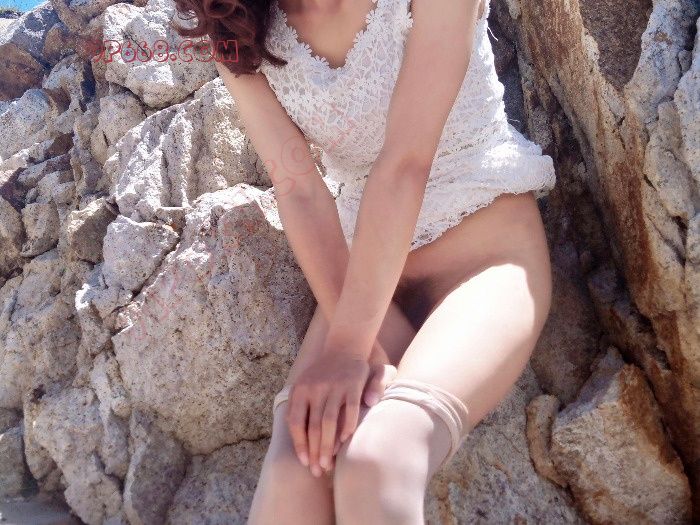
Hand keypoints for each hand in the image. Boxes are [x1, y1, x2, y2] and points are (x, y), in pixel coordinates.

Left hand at [286, 346, 369, 476]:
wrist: (344, 346)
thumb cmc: (323, 373)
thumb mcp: (305, 384)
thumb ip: (299, 409)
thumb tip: (297, 435)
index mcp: (300, 389)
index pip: (295, 422)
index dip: (299, 444)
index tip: (303, 461)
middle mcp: (315, 388)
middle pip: (312, 427)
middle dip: (314, 452)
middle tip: (317, 471)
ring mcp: (334, 386)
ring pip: (329, 423)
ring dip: (328, 446)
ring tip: (328, 464)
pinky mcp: (352, 385)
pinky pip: (349, 411)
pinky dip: (347, 428)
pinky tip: (345, 443)